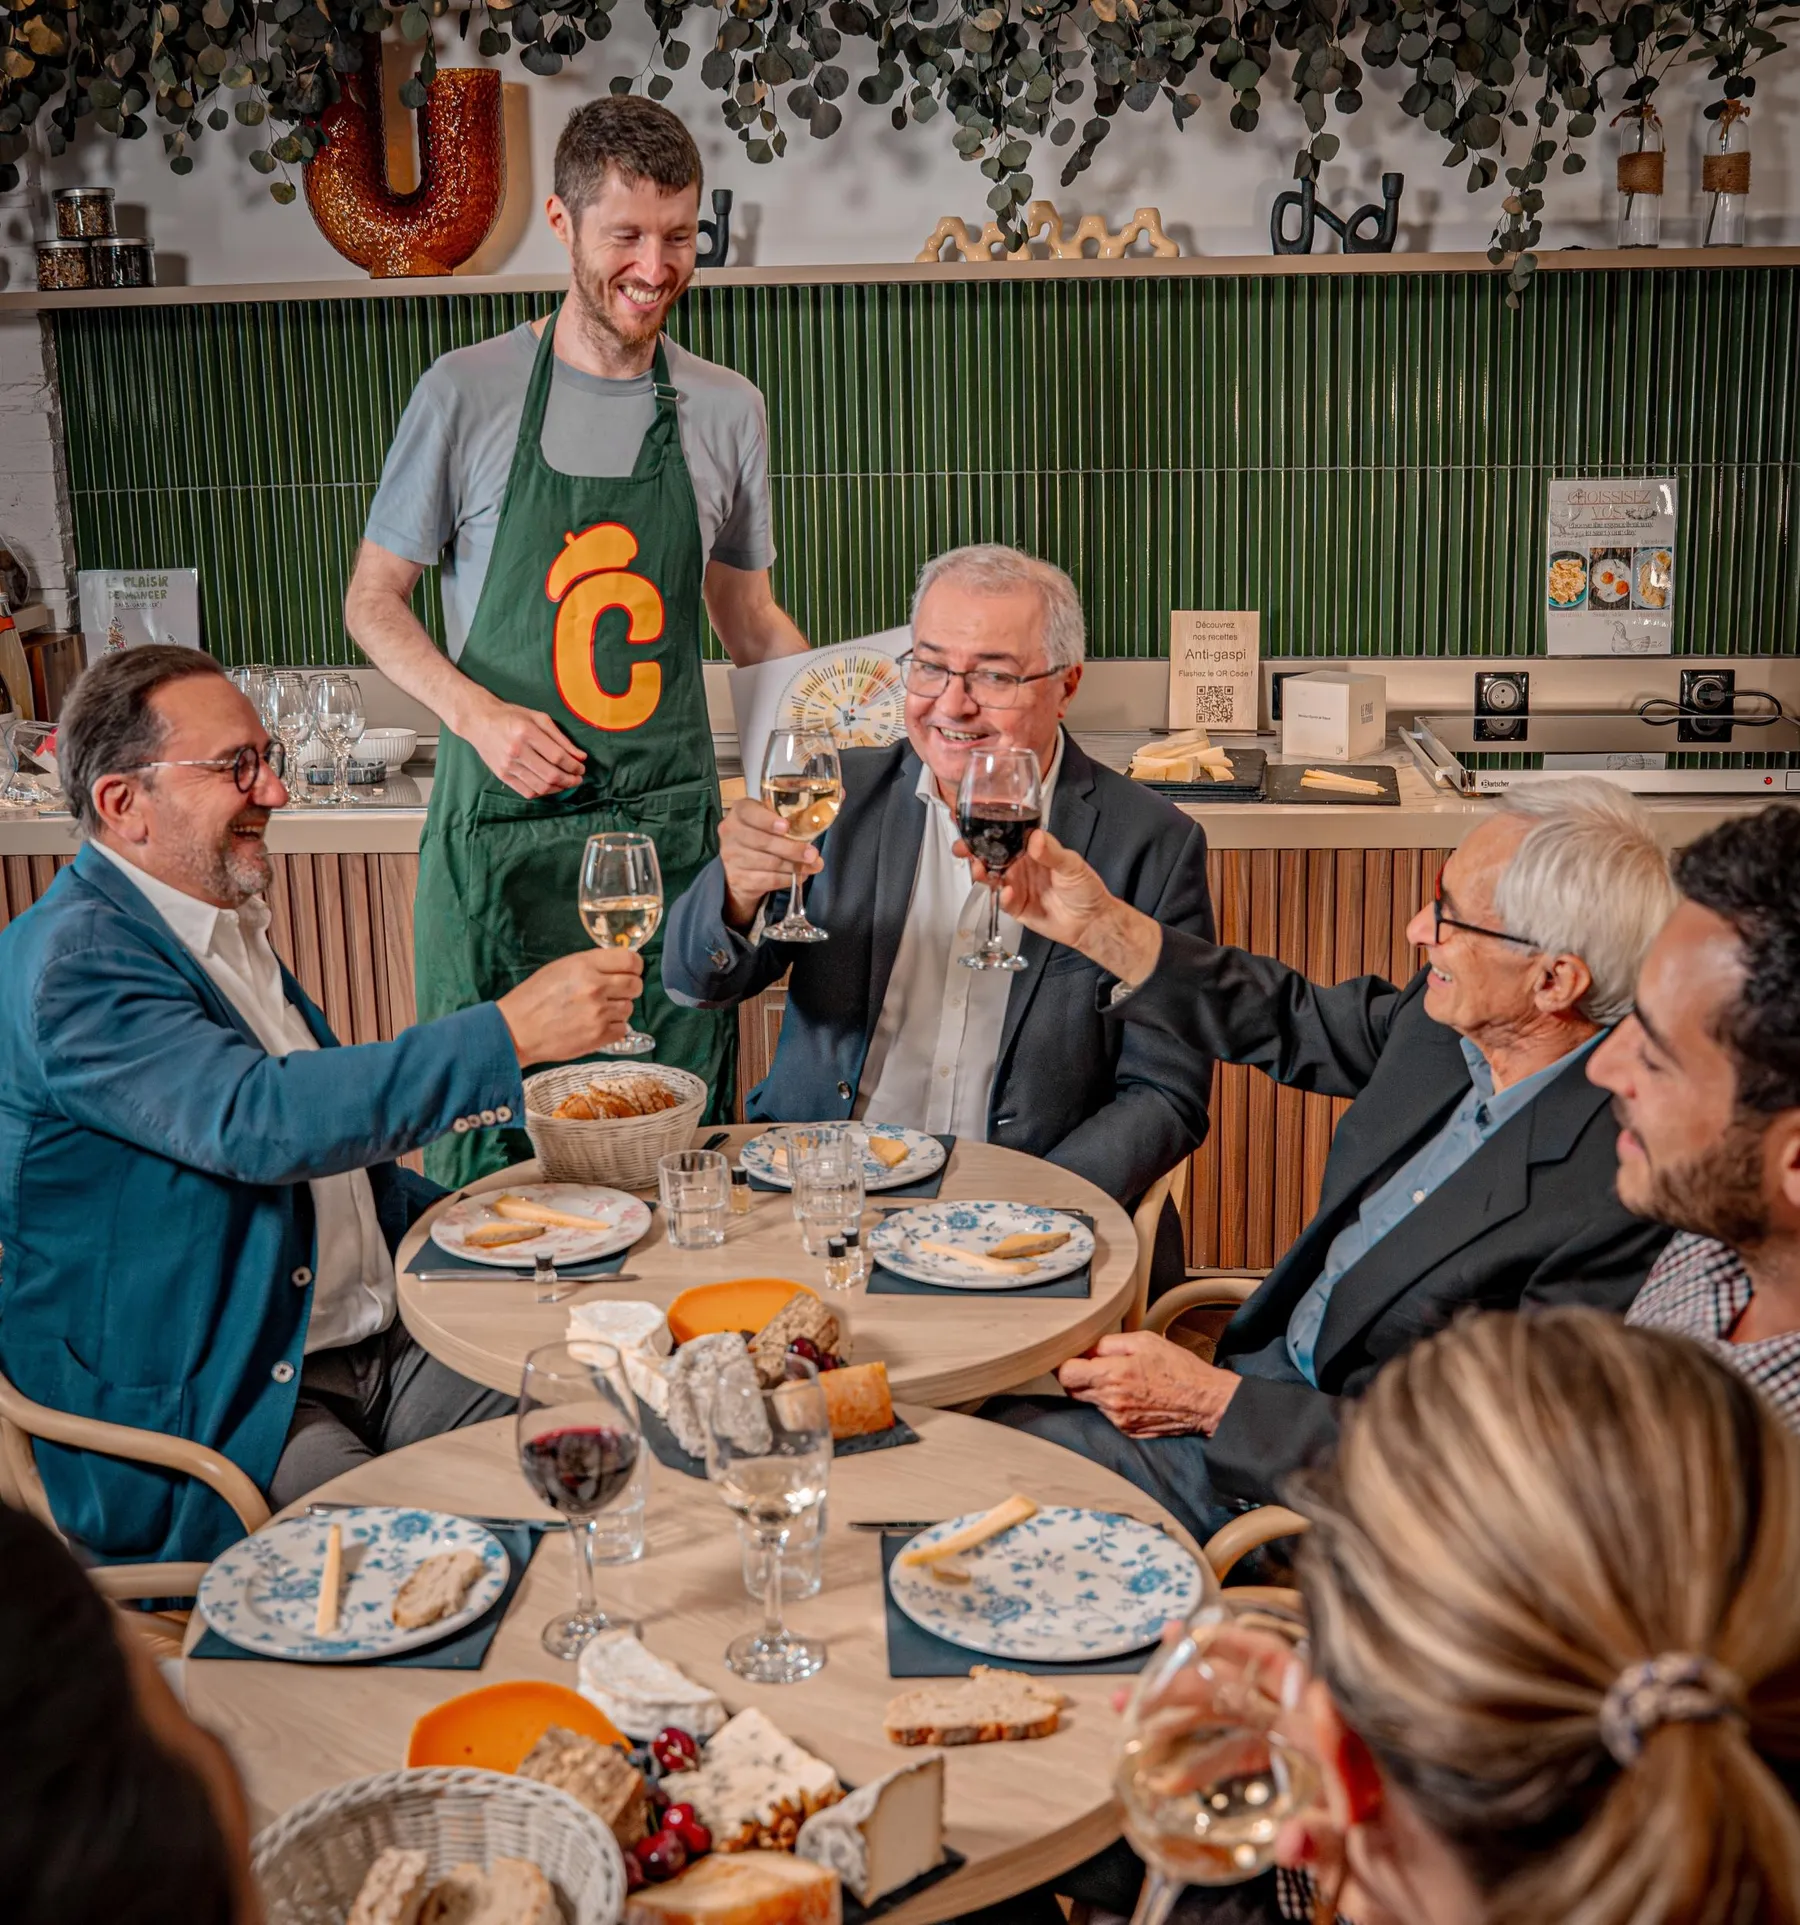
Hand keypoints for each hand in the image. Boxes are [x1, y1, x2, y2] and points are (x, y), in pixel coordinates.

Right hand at [462, 691, 585, 797]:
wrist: (479, 721)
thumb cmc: (512, 716)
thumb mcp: (539, 718)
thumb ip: (561, 738)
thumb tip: (580, 756)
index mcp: (527, 732)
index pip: (557, 756)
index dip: (574, 765)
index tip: (582, 767)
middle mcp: (516, 751)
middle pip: (550, 775)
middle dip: (570, 780)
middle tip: (578, 778)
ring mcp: (508, 766)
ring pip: (540, 787)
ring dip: (559, 789)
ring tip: (567, 783)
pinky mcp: (502, 775)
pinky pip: (527, 792)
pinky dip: (543, 793)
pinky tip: (550, 786)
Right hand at [496, 950, 643, 1065]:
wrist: (517, 1030)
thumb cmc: (534, 997)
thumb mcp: (561, 968)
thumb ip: (592, 965)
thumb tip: (619, 965)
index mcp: (585, 965)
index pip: (631, 960)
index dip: (634, 965)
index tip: (630, 970)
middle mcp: (595, 987)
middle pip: (635, 984)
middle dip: (629, 987)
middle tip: (615, 992)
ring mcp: (599, 1013)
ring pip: (629, 1008)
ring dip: (618, 1009)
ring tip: (597, 1010)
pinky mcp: (599, 1036)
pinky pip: (623, 1029)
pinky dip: (613, 1028)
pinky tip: (596, 1025)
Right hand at [719, 795, 819, 929]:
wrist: (742, 869)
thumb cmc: (764, 837)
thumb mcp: (776, 818)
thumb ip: (803, 808)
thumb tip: (840, 795)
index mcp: (741, 811)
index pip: (750, 812)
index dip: (768, 820)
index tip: (786, 827)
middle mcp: (731, 832)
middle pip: (763, 841)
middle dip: (792, 849)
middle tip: (812, 853)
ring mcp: (732, 857)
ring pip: (768, 863)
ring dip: (794, 866)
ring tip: (811, 865)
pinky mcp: (738, 879)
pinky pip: (767, 880)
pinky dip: (786, 879)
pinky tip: (798, 876)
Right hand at [972, 830, 1161, 986]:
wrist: (1090, 922)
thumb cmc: (1085, 889)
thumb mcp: (1072, 865)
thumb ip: (1052, 852)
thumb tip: (1035, 838)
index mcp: (1033, 850)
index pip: (1007, 836)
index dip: (989, 830)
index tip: (974, 825)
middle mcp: (1021, 866)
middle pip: (992, 856)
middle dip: (974, 851)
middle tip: (963, 849)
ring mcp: (1018, 886)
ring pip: (992, 877)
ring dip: (982, 873)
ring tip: (979, 869)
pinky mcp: (1017, 907)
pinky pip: (1004, 901)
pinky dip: (1003, 897)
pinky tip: (1008, 893)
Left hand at [1056, 1332, 1239, 1436]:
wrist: (1205, 1402)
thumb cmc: (1179, 1369)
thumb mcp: (1144, 1341)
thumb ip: (1109, 1343)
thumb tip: (1088, 1347)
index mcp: (1112, 1375)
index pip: (1066, 1374)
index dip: (1066, 1363)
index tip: (1072, 1356)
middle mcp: (1111, 1401)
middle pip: (1072, 1390)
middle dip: (1078, 1376)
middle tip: (1093, 1364)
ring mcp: (1118, 1419)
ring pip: (1090, 1402)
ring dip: (1096, 1389)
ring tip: (1120, 1377)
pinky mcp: (1127, 1430)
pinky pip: (1107, 1414)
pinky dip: (1111, 1403)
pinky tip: (1131, 1392)